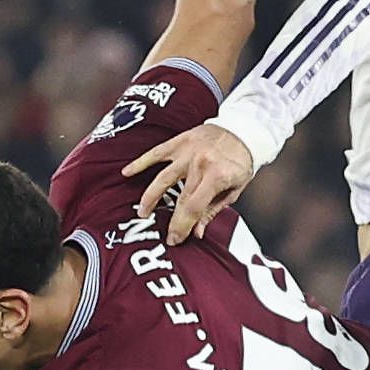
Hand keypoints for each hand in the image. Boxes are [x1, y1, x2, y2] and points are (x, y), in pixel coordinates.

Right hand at [125, 119, 256, 243]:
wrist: (243, 130)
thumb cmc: (239, 162)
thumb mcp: (234, 189)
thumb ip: (213, 210)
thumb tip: (197, 233)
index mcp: (217, 176)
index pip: (194, 208)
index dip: (183, 226)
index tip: (175, 240)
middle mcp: (201, 163)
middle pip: (180, 198)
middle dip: (171, 220)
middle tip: (163, 235)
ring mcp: (188, 151)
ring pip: (163, 178)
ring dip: (151, 197)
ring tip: (142, 212)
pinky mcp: (179, 141)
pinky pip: (156, 153)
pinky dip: (140, 162)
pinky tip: (127, 172)